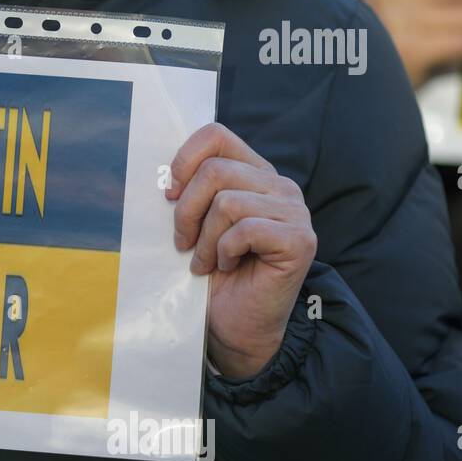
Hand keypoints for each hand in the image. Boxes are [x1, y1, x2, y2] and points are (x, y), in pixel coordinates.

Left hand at [167, 122, 316, 378]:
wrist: (235, 325)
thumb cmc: (213, 274)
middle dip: (186, 212)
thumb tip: (162, 176)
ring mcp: (294, 212)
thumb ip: (189, 192)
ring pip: (227, 202)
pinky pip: (245, 228)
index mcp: (254, 174)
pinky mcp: (299, 240)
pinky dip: (225, 251)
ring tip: (207, 261)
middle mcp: (279, 186)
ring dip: (205, 239)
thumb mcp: (194, 225)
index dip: (185, 159)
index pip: (216, 135)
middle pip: (215, 172)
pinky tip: (228, 266)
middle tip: (183, 243)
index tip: (169, 194)